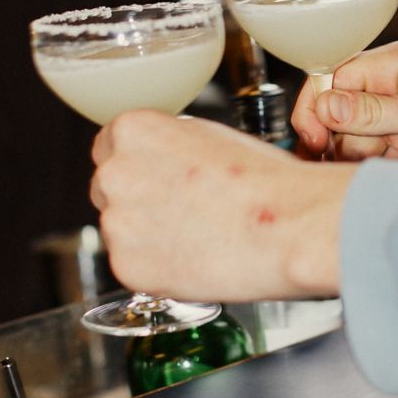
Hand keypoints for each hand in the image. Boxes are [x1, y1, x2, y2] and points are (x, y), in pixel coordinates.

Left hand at [90, 112, 352, 300]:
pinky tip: (193, 258)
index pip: (109, 145)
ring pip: (120, 229)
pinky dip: (156, 267)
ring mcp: (117, 223)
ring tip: (196, 236)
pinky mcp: (127, 267)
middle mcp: (115, 173)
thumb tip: (163, 159)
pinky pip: (132, 266)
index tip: (157, 176)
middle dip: (137, 199)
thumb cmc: (265, 179)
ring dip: (146, 234)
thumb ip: (171, 145)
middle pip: (108, 187)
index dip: (138, 163)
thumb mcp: (211, 136)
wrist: (289, 225)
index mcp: (134, 130)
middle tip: (181, 209)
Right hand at [292, 41, 397, 159]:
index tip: (313, 145)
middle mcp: (390, 81)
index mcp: (390, 63)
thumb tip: (323, 106)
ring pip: (357, 138)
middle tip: (381, 155)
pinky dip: (392, 163)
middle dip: (351, 141)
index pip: (329, 79)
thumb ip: (373, 112)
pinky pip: (381, 151)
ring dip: (375, 156)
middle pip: (338, 114)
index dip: (316, 112)